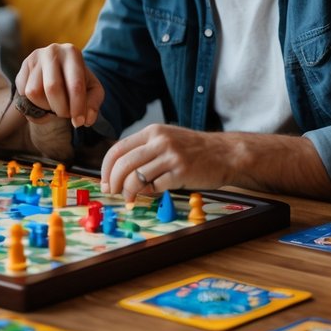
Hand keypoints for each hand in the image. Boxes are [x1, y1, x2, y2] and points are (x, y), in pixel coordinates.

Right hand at [15, 43, 103, 127]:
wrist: (60, 70)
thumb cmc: (77, 81)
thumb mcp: (92, 90)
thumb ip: (93, 104)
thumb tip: (86, 120)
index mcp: (72, 53)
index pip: (75, 84)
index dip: (77, 107)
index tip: (79, 122)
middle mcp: (52, 51)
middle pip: (52, 88)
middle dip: (61, 109)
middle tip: (66, 115)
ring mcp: (34, 59)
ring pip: (34, 93)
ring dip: (45, 107)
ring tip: (54, 106)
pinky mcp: (22, 69)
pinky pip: (23, 94)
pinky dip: (33, 104)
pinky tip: (44, 101)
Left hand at [100, 124, 228, 200]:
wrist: (226, 153)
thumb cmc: (194, 150)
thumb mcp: (167, 140)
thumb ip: (145, 150)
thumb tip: (118, 171)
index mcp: (153, 131)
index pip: (118, 149)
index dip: (106, 168)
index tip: (105, 181)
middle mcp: (160, 141)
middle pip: (122, 164)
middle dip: (112, 182)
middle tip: (112, 193)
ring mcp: (171, 156)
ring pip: (135, 177)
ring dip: (128, 192)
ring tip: (129, 198)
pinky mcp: (181, 172)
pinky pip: (155, 186)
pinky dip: (148, 193)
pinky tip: (151, 194)